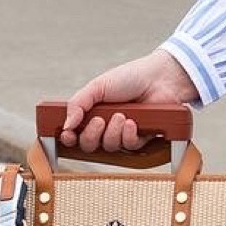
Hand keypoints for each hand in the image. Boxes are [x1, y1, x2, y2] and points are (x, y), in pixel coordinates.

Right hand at [60, 49, 198, 157]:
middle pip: (89, 145)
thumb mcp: (97, 86)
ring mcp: (122, 133)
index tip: (68, 134)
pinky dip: (129, 135)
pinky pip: (129, 147)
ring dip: (113, 132)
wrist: (160, 77)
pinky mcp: (140, 138)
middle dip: (92, 135)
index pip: (74, 133)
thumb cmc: (130, 78)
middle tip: (100, 120)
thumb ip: (78, 104)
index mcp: (92, 113)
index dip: (69, 138)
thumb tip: (66, 125)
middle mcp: (105, 126)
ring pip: (109, 147)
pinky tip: (133, 122)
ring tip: (122, 115)